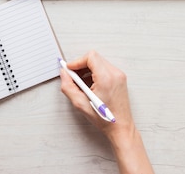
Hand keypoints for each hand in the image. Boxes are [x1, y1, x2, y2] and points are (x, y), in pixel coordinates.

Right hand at [60, 51, 153, 173]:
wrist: (120, 127)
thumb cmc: (104, 118)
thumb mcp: (80, 104)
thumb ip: (68, 86)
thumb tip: (64, 74)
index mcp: (106, 78)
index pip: (90, 57)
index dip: (77, 61)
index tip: (70, 69)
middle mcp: (115, 74)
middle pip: (94, 58)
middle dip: (81, 65)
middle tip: (73, 76)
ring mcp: (119, 75)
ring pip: (99, 62)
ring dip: (88, 69)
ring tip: (81, 83)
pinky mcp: (120, 78)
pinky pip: (105, 68)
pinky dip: (95, 73)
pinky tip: (90, 85)